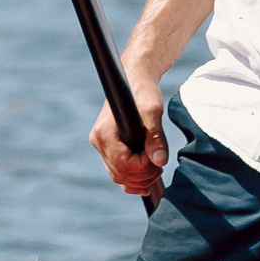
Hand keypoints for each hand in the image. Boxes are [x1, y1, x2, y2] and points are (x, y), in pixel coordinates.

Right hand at [91, 73, 168, 195]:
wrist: (136, 79)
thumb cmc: (143, 91)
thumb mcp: (152, 111)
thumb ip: (155, 137)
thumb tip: (159, 161)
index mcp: (104, 133)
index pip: (123, 165)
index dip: (143, 168)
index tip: (159, 159)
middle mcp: (99, 141)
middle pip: (120, 174)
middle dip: (142, 176)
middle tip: (161, 166)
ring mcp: (102, 145)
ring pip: (118, 176)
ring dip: (138, 179)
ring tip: (156, 170)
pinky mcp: (110, 147)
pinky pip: (118, 171)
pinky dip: (132, 179)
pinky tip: (146, 181)